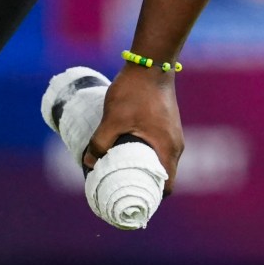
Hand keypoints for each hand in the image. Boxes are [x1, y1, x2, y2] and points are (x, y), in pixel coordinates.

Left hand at [85, 66, 184, 190]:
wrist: (151, 62)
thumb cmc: (135, 92)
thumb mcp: (113, 119)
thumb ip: (100, 142)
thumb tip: (88, 162)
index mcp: (168, 150)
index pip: (165, 187)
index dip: (150, 198)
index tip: (132, 201)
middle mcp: (175, 145)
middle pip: (162, 176)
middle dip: (143, 185)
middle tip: (121, 188)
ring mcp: (173, 134)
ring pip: (160, 161)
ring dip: (143, 168)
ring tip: (120, 171)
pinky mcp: (167, 124)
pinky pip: (159, 148)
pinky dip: (146, 154)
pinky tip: (127, 150)